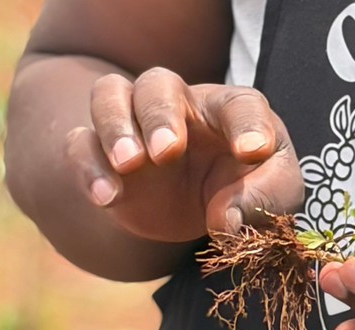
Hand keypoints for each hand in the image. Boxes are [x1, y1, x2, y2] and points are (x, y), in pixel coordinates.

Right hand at [66, 67, 303, 242]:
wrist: (198, 211)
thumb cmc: (245, 189)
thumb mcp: (273, 195)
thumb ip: (265, 199)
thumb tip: (227, 219)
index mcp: (229, 112)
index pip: (241, 104)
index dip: (249, 124)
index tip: (254, 152)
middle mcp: (180, 108)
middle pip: (159, 84)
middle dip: (161, 115)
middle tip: (168, 152)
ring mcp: (135, 127)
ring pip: (110, 95)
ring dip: (115, 125)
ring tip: (129, 163)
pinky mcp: (104, 157)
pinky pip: (81, 144)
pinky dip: (89, 167)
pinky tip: (107, 198)